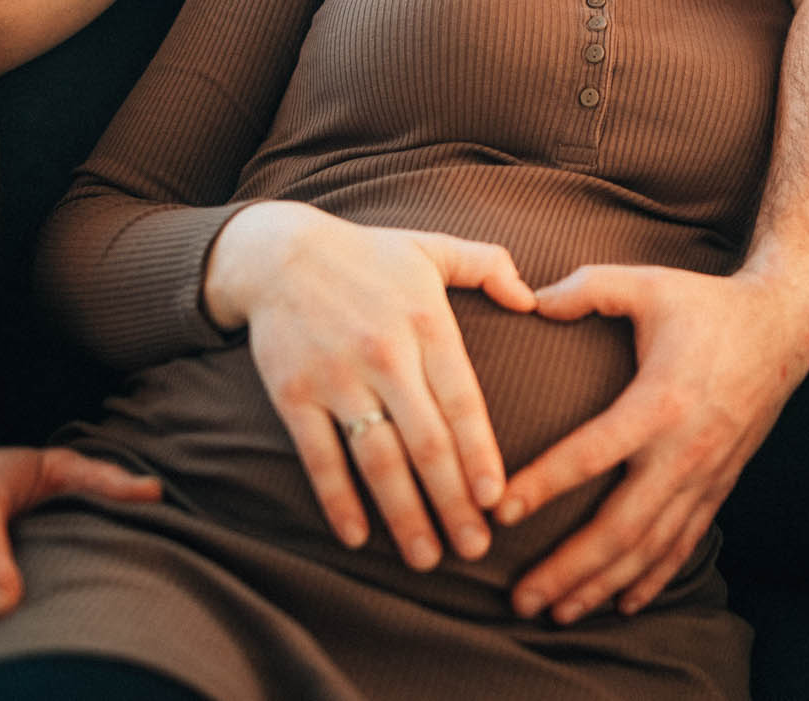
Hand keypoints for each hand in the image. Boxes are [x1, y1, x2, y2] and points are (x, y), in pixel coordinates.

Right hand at [207, 202, 537, 570]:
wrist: (275, 253)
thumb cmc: (364, 255)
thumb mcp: (431, 249)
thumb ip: (488, 266)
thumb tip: (533, 297)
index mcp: (427, 323)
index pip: (463, 401)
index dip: (480, 455)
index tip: (496, 500)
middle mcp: (385, 354)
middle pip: (427, 443)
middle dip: (453, 502)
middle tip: (474, 549)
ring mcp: (338, 377)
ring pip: (378, 460)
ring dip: (404, 515)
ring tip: (426, 558)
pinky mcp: (294, 395)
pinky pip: (320, 457)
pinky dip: (338, 500)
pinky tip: (358, 537)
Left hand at [496, 264, 808, 623]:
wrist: (785, 328)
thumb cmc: (708, 303)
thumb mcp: (647, 283)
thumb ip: (585, 288)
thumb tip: (526, 302)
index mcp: (661, 401)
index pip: (593, 453)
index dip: (544, 484)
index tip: (499, 511)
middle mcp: (685, 449)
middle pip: (622, 525)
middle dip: (569, 568)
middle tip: (519, 598)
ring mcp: (706, 474)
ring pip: (650, 546)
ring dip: (602, 584)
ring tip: (557, 615)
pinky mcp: (721, 484)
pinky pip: (684, 543)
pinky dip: (652, 578)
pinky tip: (622, 604)